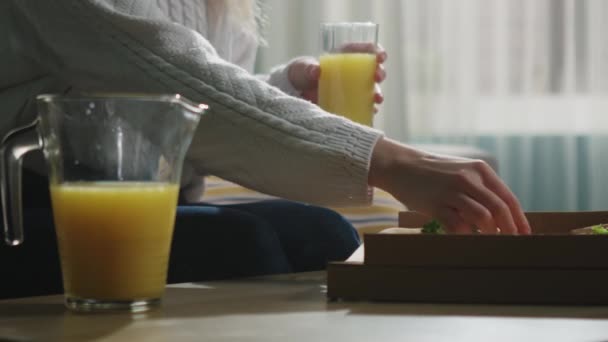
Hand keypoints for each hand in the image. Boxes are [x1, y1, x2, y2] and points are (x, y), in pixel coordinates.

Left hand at [287, 45, 386, 111]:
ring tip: (378, 98)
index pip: (361, 51)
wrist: (293, 96)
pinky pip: (363, 106)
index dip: (374, 50)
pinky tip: (372, 111)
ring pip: (370, 89)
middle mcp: (350, 74)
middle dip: (379, 72)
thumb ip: (307, 68)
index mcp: (341, 58)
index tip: (380, 55)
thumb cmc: (299, 76)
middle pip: (370, 70)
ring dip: (378, 92)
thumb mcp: (301, 69)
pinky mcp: (348, 105)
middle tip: (379, 76)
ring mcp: (350, 90)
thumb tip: (316, 71)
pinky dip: (369, 108)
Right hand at [368, 138, 531, 234]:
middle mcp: (469, 178)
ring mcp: (452, 191)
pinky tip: (465, 238)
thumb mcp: (461, 172)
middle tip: (510, 244)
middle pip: (499, 209)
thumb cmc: (434, 173)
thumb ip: (480, 189)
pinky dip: (465, 235)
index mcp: (480, 170)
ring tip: (488, 242)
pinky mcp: (435, 203)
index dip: (519, 220)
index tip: (525, 235)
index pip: (508, 198)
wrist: (401, 166)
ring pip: (482, 217)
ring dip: (489, 234)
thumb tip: (502, 216)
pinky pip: (457, 225)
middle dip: (509, 230)